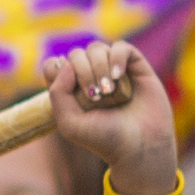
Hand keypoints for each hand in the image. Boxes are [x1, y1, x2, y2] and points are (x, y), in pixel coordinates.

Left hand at [41, 38, 181, 194]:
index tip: (68, 89)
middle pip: (76, 55)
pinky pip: (121, 47)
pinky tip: (118, 76)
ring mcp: (113, 70)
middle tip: (94, 96)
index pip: (54, 65)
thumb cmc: (105, 140)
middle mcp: (91, 77)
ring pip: (97, 48)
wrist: (140, 147)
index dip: (56, 70)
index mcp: (72, 91)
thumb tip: (65, 63)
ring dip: (99, 67)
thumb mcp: (70, 124)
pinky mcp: (135, 66)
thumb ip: (58, 93)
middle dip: (83, 72)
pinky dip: (117, 57)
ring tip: (108, 91)